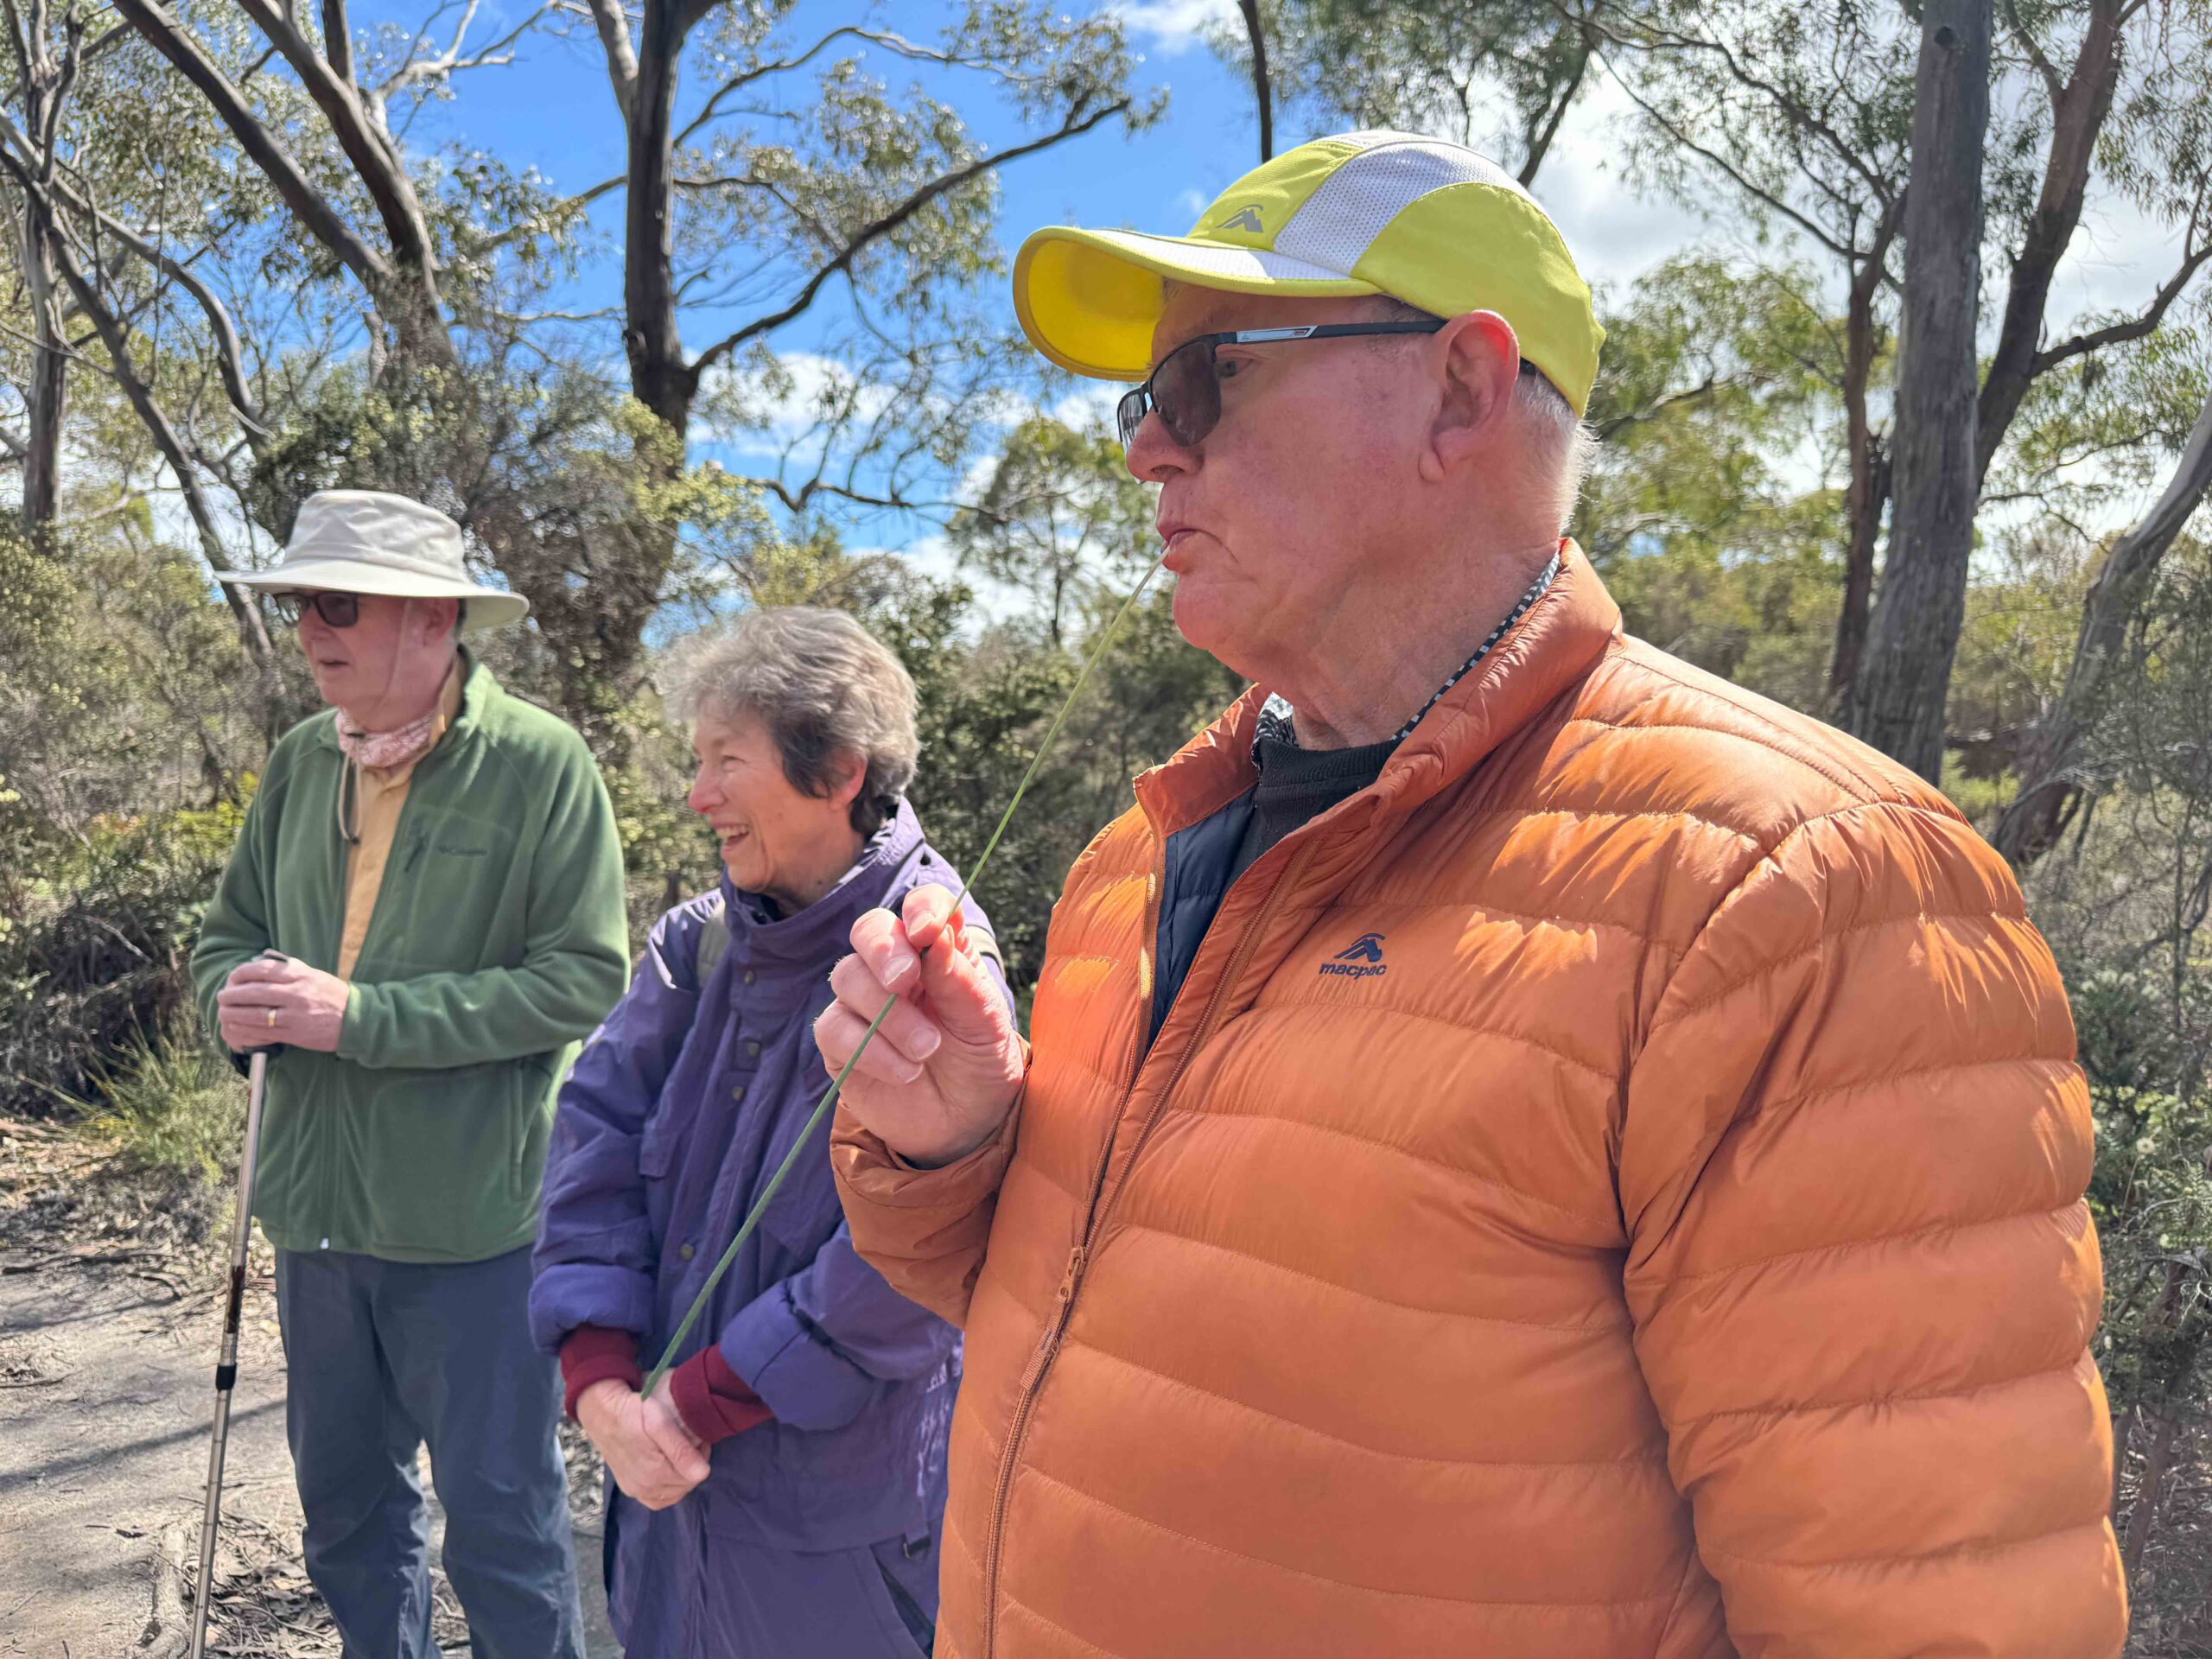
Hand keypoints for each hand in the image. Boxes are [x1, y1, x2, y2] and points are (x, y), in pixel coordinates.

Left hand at [216, 954, 348, 1053]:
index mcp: (301, 975)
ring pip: (255, 1013)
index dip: (242, 973)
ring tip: (223, 1012)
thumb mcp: (315, 974)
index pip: (263, 970)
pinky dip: (246, 1030)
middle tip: (221, 996)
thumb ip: (290, 968)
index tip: (232, 977)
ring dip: (233, 1013)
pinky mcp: (295, 1033)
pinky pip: (264, 1031)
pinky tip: (235, 1028)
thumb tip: (263, 962)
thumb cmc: (333, 995)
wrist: (357, 1019)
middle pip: (255, 992)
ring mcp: (295, 1014)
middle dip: (232, 994)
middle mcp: (297, 993)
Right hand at [575, 1379, 708, 1510]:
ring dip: (681, 1478)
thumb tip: (703, 1474)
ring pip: (672, 1494)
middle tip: (691, 1445)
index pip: (695, 1477)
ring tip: (678, 1455)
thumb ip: (680, 1450)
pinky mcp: (629, 1489)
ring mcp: (635, 1491)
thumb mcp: (660, 1423)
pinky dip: (667, 1489)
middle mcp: (645, 1489)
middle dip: (693, 1467)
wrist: (603, 1414)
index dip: (702, 1457)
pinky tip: (667, 1471)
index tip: (698, 1440)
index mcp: (655, 1473)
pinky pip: (656, 1499)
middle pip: (685, 1486)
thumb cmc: (633, 1413)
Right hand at [815, 885, 1025, 1166]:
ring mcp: (863, 1004)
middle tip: (906, 981)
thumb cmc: (980, 1066)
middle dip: (884, 951)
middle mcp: (897, 969)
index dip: (921, 908)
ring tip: (927, 1050)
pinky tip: (905, 1072)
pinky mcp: (840, 1043)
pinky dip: (871, 1049)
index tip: (928, 930)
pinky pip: (834, 1028)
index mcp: (939, 952)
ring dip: (888, 1015)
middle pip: (869, 930)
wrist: (965, 1127)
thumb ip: (960, 981)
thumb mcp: (986, 1026)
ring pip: (848, 978)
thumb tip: (935, 936)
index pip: (923, 906)